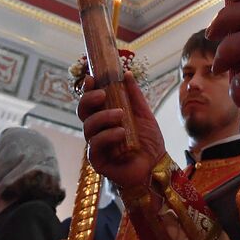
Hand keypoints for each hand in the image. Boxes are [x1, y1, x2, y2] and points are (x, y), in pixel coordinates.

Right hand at [78, 72, 165, 190]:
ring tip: (120, 115)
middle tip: (102, 95)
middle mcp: (97, 130)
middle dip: (89, 100)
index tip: (91, 78)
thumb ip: (134, 96)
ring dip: (103, 117)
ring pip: (88, 126)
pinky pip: (95, 145)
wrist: (156, 165)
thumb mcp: (144, 114)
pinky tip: (121, 133)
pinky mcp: (97, 160)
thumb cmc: (149, 141)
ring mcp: (96, 145)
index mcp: (106, 117)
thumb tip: (127, 73)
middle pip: (82, 111)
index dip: (88, 89)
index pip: (91, 101)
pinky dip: (107, 136)